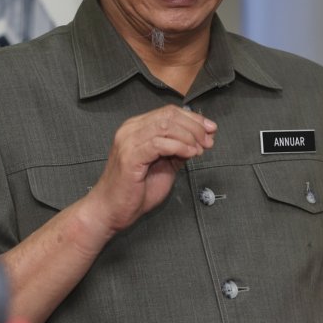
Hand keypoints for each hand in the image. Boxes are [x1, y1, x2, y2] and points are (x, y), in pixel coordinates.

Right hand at [84, 105, 216, 233]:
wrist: (111, 210)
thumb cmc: (135, 191)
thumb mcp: (164, 165)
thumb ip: (178, 149)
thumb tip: (200, 139)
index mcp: (137, 127)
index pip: (169, 112)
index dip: (193, 119)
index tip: (211, 130)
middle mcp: (130, 129)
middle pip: (169, 115)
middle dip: (195, 127)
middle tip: (209, 141)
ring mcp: (128, 141)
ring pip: (166, 125)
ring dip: (189, 136)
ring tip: (200, 150)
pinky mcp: (129, 155)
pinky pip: (159, 143)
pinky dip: (179, 146)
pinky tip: (189, 154)